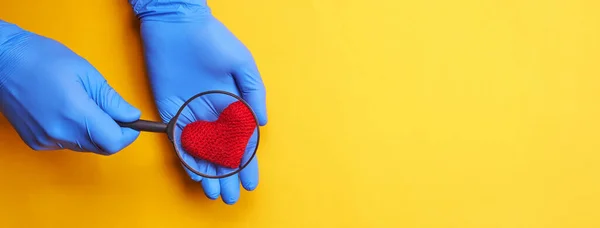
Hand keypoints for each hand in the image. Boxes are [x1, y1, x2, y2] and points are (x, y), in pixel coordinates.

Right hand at [0, 21, 140, 153]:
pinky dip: (76, 133)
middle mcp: (59, 133)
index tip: (133, 124)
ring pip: (85, 147)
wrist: (2, 61)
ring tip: (87, 107)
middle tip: (115, 114)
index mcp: (75, 114)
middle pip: (101, 148)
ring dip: (95, 133)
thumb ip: (111, 99)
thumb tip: (132, 115)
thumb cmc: (42, 59)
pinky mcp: (36, 141)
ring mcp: (45, 140)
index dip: (128, 135)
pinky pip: (67, 144)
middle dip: (114, 134)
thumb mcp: (86, 73)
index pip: (113, 142)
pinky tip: (68, 112)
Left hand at [128, 1, 267, 203]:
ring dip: (208, 173)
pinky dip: (186, 158)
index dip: (247, 162)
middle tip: (231, 196)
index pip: (241, 140)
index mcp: (232, 102)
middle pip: (222, 151)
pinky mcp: (170, 110)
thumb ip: (253, 93)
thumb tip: (262, 122)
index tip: (251, 181)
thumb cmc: (213, 39)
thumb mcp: (242, 63)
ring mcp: (191, 113)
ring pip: (201, 151)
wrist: (177, 24)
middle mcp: (212, 112)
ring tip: (214, 193)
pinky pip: (179, 139)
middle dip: (227, 175)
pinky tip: (194, 175)